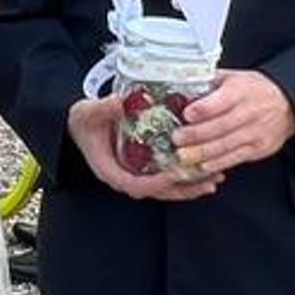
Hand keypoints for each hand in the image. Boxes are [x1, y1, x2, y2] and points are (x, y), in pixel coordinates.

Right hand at [67, 92, 217, 201]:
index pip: (136, 186)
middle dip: (185, 188)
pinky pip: (167, 179)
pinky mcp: (145, 170)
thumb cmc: (83, 121)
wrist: (79, 124)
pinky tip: (205, 170)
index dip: (157, 183)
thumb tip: (119, 102)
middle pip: (158, 192)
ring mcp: (136, 176)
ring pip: (167, 189)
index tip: (176, 174)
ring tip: (215, 178)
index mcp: (110, 171)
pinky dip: (186, 177)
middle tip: (208, 181)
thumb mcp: (88, 112)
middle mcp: (125, 178)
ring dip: (191, 186)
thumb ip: (102, 109)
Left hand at [176, 69, 294, 173]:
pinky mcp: (258, 149)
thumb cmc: (255, 89)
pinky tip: (202, 165)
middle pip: (221, 126)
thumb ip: (210, 82)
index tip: (186, 114)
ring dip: (202, 153)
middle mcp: (250, 112)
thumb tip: (181, 86)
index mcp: (241, 90)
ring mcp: (255, 133)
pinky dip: (217, 163)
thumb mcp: (234, 77)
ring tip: (183, 155)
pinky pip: (234, 158)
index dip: (203, 108)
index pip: (222, 101)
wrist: (288, 105)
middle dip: (196, 135)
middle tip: (177, 138)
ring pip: (226, 145)